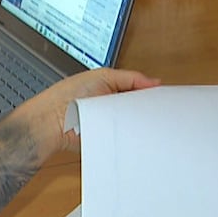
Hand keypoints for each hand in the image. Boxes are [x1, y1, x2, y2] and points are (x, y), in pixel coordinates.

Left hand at [6, 68, 158, 157]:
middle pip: (137, 108)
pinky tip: (137, 134)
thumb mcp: (104, 76)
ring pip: (132, 124)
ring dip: (139, 123)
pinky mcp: (106, 139)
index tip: (165, 97)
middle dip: (147, 109)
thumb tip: (154, 82)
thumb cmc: (68, 96)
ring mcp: (109, 123)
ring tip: (149, 121)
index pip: (138, 91)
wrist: (52, 121)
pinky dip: (131, 137)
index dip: (151, 94)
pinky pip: (124, 139)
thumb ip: (131, 78)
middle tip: (160, 110)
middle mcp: (110, 106)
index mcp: (110, 88)